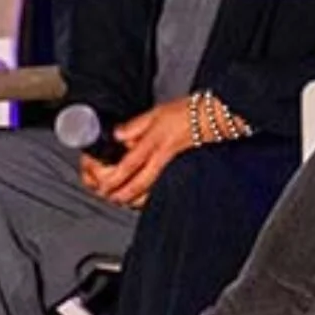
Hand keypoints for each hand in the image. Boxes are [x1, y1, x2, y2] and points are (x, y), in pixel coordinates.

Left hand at [77, 98, 198, 207]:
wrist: (211, 119)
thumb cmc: (186, 114)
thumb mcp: (155, 113)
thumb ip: (134, 126)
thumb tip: (117, 134)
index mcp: (153, 142)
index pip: (129, 164)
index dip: (114, 178)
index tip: (102, 185)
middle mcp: (161, 158)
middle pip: (138, 184)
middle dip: (121, 195)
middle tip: (109, 198)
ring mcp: (171, 168)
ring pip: (151, 191)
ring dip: (135, 200)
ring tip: (123, 202)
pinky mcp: (179, 172)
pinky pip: (162, 189)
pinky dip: (151, 198)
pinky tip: (144, 199)